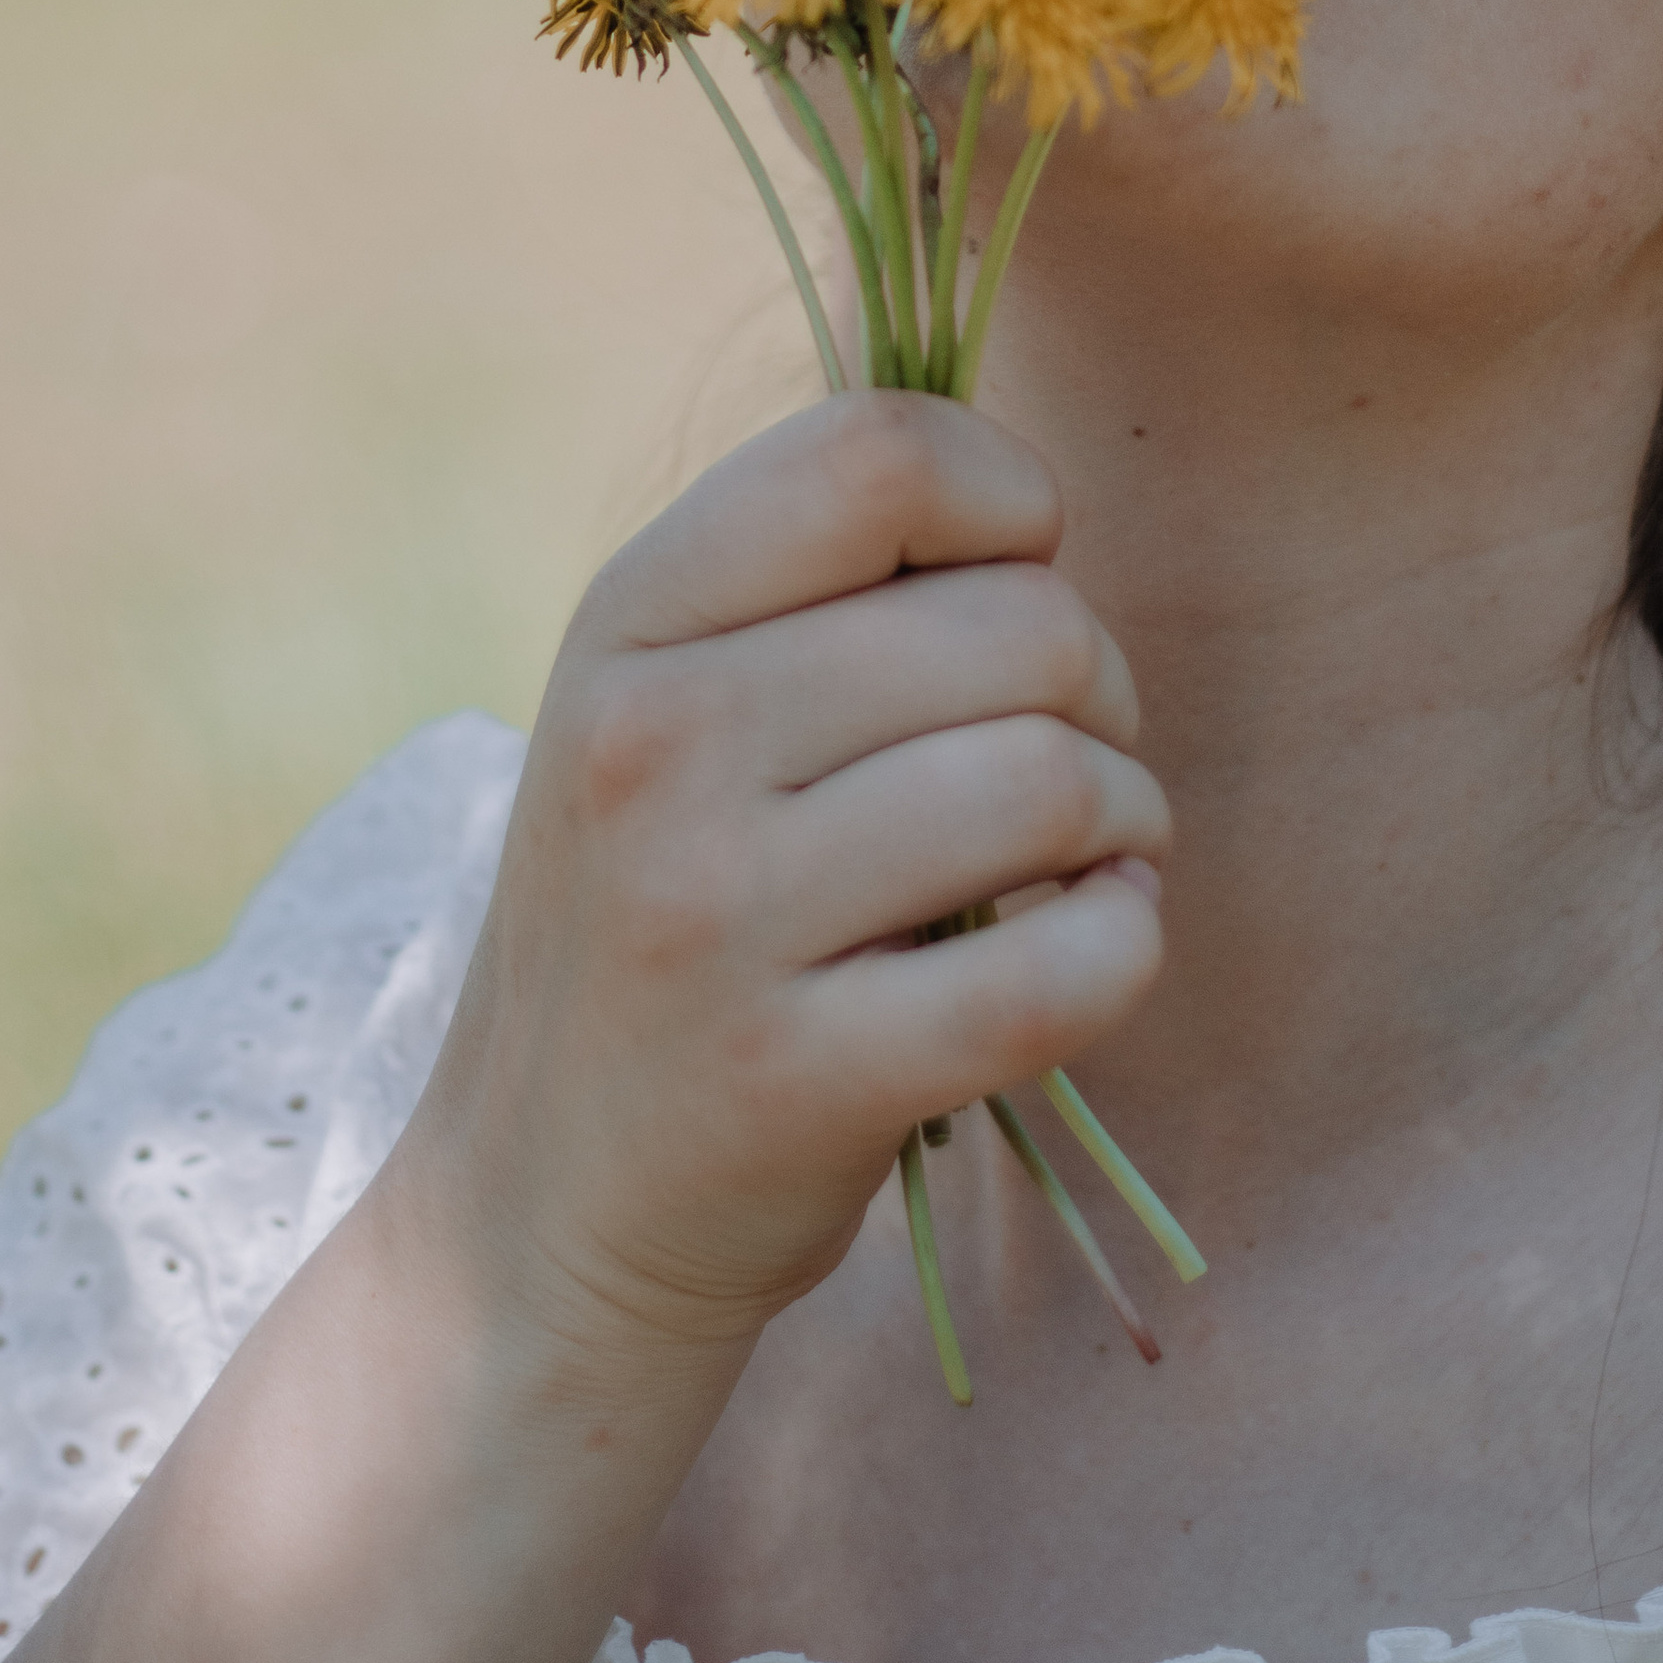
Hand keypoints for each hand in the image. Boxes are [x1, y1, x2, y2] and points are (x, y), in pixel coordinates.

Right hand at [384, 392, 1168, 1367]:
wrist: (535, 1213)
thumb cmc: (666, 914)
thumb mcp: (668, 706)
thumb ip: (818, 585)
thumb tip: (1032, 505)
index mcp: (630, 617)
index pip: (881, 450)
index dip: (1009, 499)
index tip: (1010, 584)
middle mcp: (652, 743)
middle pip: (1018, 621)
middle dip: (1099, 684)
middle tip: (1065, 758)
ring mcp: (712, 915)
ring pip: (1055, 781)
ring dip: (1127, 817)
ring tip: (1085, 859)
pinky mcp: (793, 1079)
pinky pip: (1067, 967)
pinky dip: (1126, 945)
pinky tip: (1094, 942)